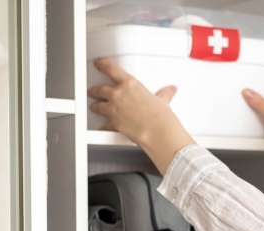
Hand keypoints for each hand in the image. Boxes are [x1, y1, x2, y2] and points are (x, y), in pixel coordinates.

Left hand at [88, 59, 194, 174]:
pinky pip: (105, 125)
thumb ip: (163, 94)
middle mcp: (118, 95)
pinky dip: (104, 126)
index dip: (103, 65)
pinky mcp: (113, 124)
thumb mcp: (163, 101)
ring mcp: (114, 110)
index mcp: (130, 85)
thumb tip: (169, 91)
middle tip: (93, 90)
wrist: (158, 132)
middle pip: (100, 89)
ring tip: (94, 107)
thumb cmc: (160, 117)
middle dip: (95, 90)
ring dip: (95, 106)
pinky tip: (104, 127)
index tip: (99, 64)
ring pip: (98, 106)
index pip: (111, 69)